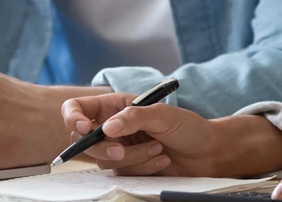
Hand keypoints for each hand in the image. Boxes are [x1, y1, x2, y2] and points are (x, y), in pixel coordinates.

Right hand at [61, 93, 281, 177]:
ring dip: (133, 158)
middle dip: (103, 148)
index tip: (85, 128)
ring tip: (158, 149)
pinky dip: (142, 168)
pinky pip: (122, 173)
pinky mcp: (129, 168)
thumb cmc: (188, 127)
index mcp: (117, 106)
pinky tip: (161, 159)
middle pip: (85, 141)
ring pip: (105, 160)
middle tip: (120, 149)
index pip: (78, 109)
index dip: (73, 117)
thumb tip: (106, 128)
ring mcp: (120, 149)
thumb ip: (134, 117)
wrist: (208, 153)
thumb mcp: (163, 115)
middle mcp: (114, 127)